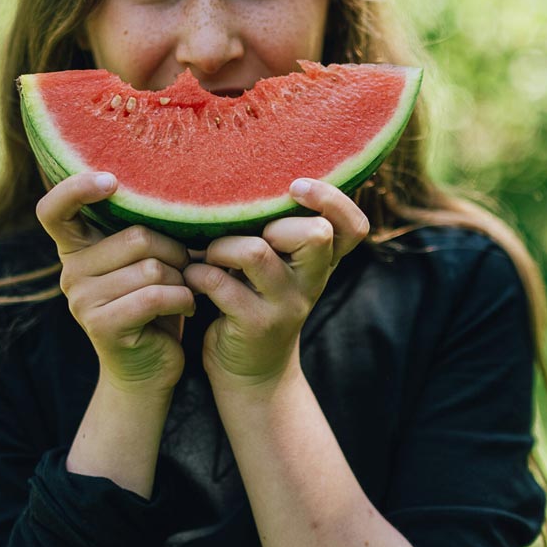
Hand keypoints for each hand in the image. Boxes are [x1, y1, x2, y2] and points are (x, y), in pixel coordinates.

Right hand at [36, 172, 193, 394]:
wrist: (148, 370)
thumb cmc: (153, 306)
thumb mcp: (142, 263)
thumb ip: (140, 232)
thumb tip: (173, 193)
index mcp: (76, 249)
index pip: (53, 210)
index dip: (76, 188)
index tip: (112, 181)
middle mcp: (70, 272)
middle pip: (135, 236)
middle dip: (174, 251)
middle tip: (184, 269)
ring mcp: (81, 301)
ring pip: (151, 268)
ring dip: (180, 279)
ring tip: (183, 292)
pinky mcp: (101, 326)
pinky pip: (155, 296)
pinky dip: (183, 299)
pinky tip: (188, 307)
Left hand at [184, 179, 369, 391]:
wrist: (250, 373)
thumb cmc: (256, 302)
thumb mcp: (278, 269)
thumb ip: (279, 232)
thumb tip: (241, 173)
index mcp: (322, 263)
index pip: (353, 227)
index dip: (332, 200)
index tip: (295, 187)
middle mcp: (313, 282)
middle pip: (315, 234)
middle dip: (271, 221)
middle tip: (245, 233)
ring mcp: (287, 306)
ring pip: (256, 252)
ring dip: (222, 246)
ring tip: (207, 254)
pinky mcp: (256, 325)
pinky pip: (220, 284)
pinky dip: (198, 274)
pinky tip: (192, 277)